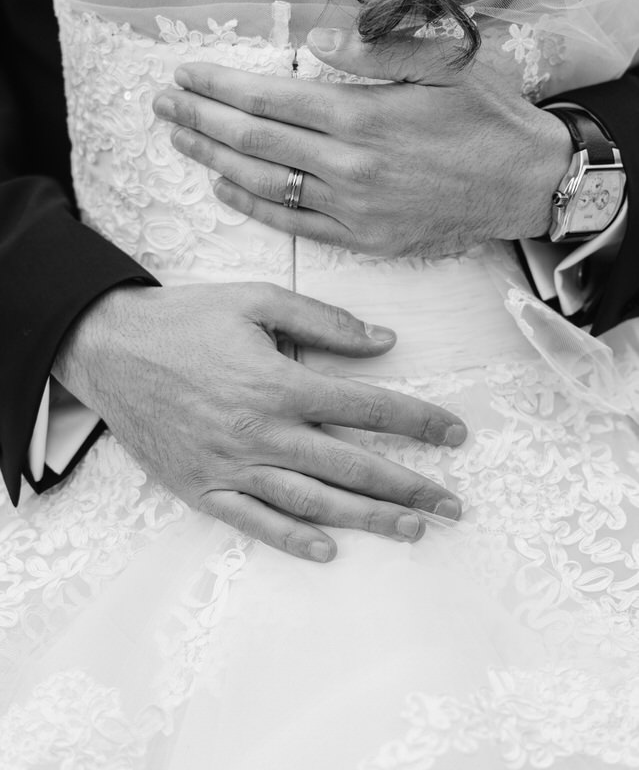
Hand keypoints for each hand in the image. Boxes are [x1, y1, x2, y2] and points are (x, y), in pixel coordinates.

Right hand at [53, 282, 464, 560]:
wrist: (109, 348)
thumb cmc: (185, 320)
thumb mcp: (255, 300)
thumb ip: (322, 321)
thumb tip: (384, 341)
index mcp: (279, 384)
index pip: (367, 408)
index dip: (419, 422)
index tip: (456, 434)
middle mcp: (262, 432)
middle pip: (352, 467)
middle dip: (410, 488)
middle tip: (453, 505)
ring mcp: (231, 466)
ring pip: (314, 502)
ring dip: (369, 520)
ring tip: (413, 531)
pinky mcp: (201, 488)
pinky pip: (254, 521)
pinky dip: (292, 539)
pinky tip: (329, 550)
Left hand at [154, 27, 571, 256]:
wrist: (526, 185)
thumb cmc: (487, 117)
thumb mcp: (444, 62)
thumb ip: (375, 51)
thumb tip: (315, 41)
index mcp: (362, 115)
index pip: (269, 97)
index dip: (220, 85)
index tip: (186, 74)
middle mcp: (348, 165)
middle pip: (254, 140)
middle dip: (201, 119)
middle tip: (163, 104)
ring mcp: (353, 208)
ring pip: (264, 183)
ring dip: (214, 159)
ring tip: (180, 141)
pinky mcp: (363, 239)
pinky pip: (294, 223)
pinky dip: (253, 205)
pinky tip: (224, 187)